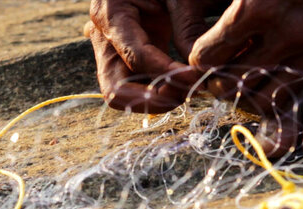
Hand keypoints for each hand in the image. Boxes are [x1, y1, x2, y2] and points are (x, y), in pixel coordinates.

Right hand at [86, 0, 229, 112]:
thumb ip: (187, 25)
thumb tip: (198, 71)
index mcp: (111, 13)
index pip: (135, 57)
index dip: (165, 74)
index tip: (193, 79)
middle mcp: (103, 37)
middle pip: (115, 90)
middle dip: (152, 100)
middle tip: (186, 94)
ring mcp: (110, 51)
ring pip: (122, 96)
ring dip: (155, 101)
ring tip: (188, 90)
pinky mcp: (123, 58)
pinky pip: (134, 87)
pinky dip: (158, 93)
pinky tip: (183, 85)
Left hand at [188, 0, 302, 112]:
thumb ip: (229, 8)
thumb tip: (195, 45)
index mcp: (257, 6)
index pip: (207, 57)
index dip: (198, 58)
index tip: (200, 53)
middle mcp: (286, 33)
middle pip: (230, 84)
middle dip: (216, 82)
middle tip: (215, 72)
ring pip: (261, 99)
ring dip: (244, 94)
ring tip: (240, 79)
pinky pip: (292, 91)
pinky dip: (273, 90)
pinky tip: (267, 75)